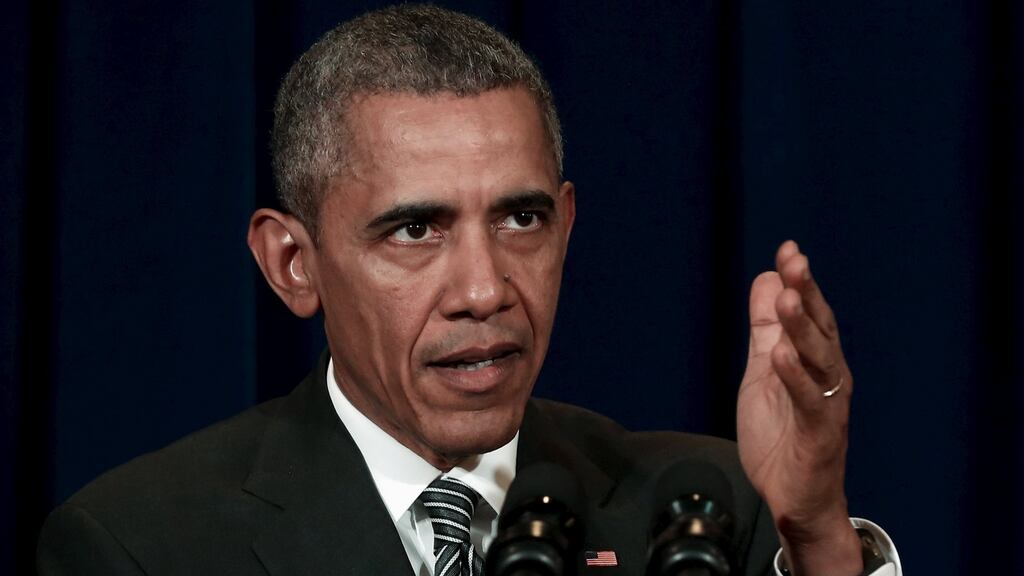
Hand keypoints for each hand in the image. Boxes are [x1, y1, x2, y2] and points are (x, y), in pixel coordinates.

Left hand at [737, 241, 862, 575]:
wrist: (793, 496)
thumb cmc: (782, 433)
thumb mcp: (763, 371)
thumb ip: (765, 329)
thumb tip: (766, 278)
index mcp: (815, 360)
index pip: (810, 313)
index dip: (800, 282)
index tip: (788, 249)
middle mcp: (828, 376)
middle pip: (819, 329)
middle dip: (807, 294)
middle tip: (795, 262)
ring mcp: (826, 404)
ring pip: (819, 360)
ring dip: (802, 329)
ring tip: (786, 299)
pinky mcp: (820, 434)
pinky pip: (809, 402)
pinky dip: (795, 378)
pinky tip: (780, 356)